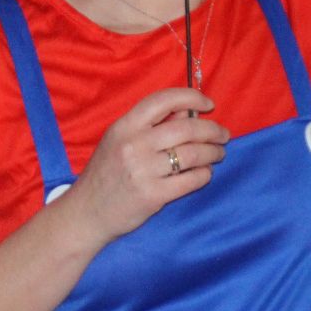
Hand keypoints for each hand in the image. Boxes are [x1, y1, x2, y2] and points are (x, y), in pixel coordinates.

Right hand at [61, 87, 228, 246]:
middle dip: (212, 130)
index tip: (208, 104)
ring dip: (213, 152)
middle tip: (223, 135)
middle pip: (187, 128)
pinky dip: (204, 175)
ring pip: (193, 154)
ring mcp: (143, 171)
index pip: (163, 100)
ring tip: (218, 154)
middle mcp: (134, 145)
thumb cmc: (106, 173)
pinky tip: (204, 173)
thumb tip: (189, 112)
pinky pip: (191, 180)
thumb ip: (151, 125)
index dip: (191, 98)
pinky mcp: (153, 195)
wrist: (86, 213)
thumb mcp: (120, 141)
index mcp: (125, 126)